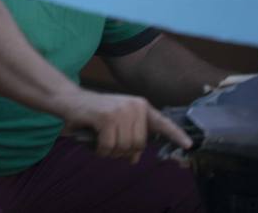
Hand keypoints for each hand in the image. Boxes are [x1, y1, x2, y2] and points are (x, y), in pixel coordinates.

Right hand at [64, 90, 190, 161]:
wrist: (68, 99)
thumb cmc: (93, 114)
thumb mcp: (115, 124)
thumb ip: (129, 138)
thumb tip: (134, 159)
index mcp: (140, 106)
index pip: (161, 122)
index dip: (175, 135)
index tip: (188, 145)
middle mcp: (134, 106)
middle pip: (138, 145)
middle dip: (122, 151)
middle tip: (107, 144)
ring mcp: (121, 110)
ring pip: (123, 147)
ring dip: (109, 151)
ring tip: (99, 140)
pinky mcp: (106, 117)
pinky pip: (109, 146)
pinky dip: (99, 150)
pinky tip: (93, 142)